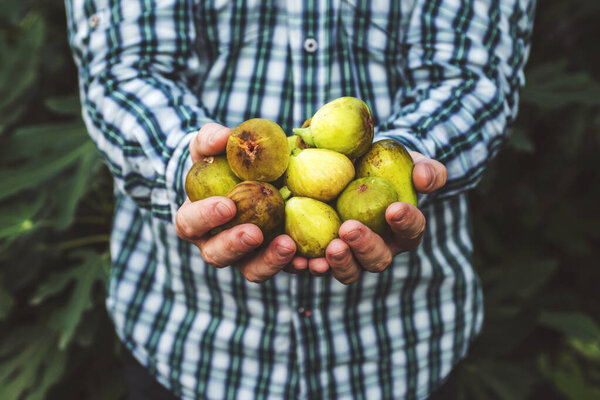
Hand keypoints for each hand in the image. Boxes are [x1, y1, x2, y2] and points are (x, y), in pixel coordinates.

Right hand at [175, 123, 295, 282]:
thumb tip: (222, 137)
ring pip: (252, 269)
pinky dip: (298, 265)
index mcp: (194, 220)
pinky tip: (313, 259)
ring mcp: (245, 256)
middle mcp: (216, 244)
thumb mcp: (212, 146)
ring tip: (289, 246)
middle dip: (235, 246)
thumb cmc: (222, 162)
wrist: (247, 178)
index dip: (205, 218)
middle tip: (255, 233)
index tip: (227, 205)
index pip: (191, 223)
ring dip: (269, 262)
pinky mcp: (272, 259)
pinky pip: (284, 268)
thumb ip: (211, 138)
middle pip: (218, 255)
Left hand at [292, 151, 447, 283]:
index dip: (406, 223)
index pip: (410, 232)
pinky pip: (314, 265)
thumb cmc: (385, 166)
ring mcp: (349, 256)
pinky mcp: (320, 254)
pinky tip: (298, 257)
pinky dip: (306, 265)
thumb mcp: (409, 161)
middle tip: (350, 229)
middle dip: (365, 247)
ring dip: (339, 263)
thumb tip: (424, 179)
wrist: (349, 168)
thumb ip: (426, 168)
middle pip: (377, 260)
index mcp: (402, 232)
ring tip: (330, 248)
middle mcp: (377, 250)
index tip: (394, 209)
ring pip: (348, 271)